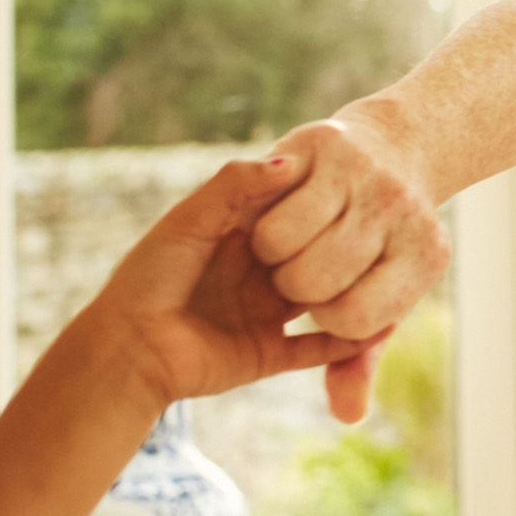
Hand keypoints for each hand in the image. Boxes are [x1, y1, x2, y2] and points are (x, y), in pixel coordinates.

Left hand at [83, 156, 371, 408]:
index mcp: (240, 235)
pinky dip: (348, 343)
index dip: (321, 202)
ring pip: (326, 298)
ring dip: (352, 290)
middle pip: (317, 254)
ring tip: (386, 270)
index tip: (354, 184)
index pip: (296, 212)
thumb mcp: (188, 220)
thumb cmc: (149, 279)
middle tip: (371, 231)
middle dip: (341, 247)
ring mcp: (267, 313)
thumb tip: (289, 162)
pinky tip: (378, 326)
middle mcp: (259, 273)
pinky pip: (320, 348)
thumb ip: (234, 186)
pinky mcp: (271, 352)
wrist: (128, 350)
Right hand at [248, 112, 450, 421]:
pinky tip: (278, 217)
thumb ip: (356, 358)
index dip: (330, 319)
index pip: (358, 320)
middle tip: (300, 272)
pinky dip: (264, 218)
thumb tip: (348, 416)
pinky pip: (271, 202)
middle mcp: (402, 212)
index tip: (327, 301)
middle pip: (315, 281)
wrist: (391, 149)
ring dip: (274, 255)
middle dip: (297, 288)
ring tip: (287, 248)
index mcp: (426, 257)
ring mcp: (363, 176)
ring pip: (285, 243)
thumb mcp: (375, 299)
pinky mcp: (323, 144)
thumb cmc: (376, 244)